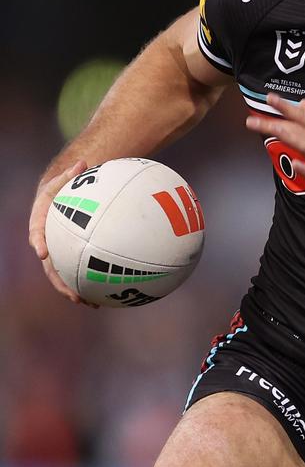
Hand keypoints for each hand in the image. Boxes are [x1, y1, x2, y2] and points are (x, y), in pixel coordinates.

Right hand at [28, 160, 98, 306]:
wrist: (61, 201)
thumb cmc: (63, 189)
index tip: (41, 252)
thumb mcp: (65, 179)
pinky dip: (90, 285)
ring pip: (64, 276)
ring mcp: (59, 254)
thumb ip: (71, 174)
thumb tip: (82, 162)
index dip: (37, 243)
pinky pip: (78, 274)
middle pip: (50, 266)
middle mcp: (47, 244)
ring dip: (75, 291)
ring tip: (91, 304)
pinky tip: (105, 297)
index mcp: (41, 224)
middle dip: (60, 282)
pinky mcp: (70, 259)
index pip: (36, 233)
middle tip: (73, 294)